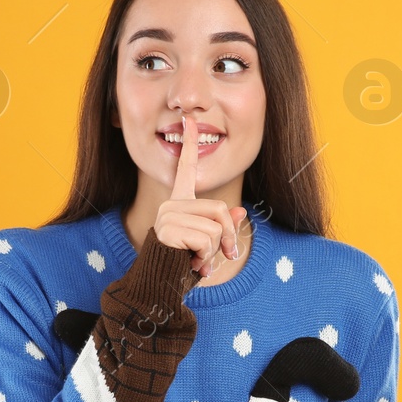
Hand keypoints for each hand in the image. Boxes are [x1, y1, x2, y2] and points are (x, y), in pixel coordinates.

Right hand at [153, 114, 246, 278]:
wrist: (159, 283)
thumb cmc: (184, 262)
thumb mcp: (209, 243)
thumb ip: (224, 226)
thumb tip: (241, 211)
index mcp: (180, 202)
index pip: (185, 168)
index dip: (190, 143)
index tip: (189, 119)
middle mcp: (171, 205)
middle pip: (219, 210)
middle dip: (227, 236)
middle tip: (218, 255)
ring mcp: (167, 216)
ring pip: (215, 228)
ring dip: (213, 251)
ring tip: (196, 259)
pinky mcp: (167, 229)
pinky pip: (206, 240)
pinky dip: (205, 257)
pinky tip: (190, 262)